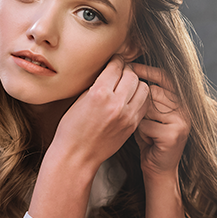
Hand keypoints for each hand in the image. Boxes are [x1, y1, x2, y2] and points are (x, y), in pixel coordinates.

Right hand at [51, 57, 150, 171]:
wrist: (77, 156)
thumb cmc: (72, 129)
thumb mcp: (79, 100)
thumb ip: (97, 85)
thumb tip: (110, 72)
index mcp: (99, 94)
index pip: (116, 66)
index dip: (116, 60)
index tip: (115, 60)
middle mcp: (116, 104)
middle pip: (132, 75)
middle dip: (126, 70)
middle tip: (121, 72)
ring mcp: (127, 116)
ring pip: (143, 88)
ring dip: (136, 83)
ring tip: (127, 86)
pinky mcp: (132, 125)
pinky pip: (144, 104)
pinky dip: (140, 98)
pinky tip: (131, 99)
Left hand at [129, 63, 191, 177]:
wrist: (157, 167)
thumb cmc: (150, 137)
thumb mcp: (150, 112)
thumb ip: (147, 95)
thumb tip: (130, 70)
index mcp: (181, 101)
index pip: (165, 77)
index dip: (148, 71)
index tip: (130, 66)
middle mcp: (185, 109)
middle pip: (153, 92)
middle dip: (140, 103)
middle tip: (140, 117)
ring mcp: (182, 121)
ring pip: (148, 108)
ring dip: (139, 119)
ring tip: (145, 131)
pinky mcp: (174, 134)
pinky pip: (145, 124)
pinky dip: (140, 132)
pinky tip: (147, 140)